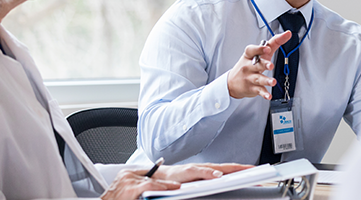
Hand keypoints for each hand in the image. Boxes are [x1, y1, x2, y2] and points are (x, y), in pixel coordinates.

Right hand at [101, 163, 252, 199]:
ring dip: (200, 174)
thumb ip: (186, 188)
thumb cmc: (143, 192)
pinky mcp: (140, 186)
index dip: (229, 169)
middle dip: (224, 169)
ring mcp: (157, 179)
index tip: (248, 169)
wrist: (113, 193)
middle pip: (203, 168)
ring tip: (217, 176)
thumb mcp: (169, 190)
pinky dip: (167, 186)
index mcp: (181, 174)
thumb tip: (206, 186)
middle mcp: (171, 173)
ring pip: (183, 173)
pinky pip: (156, 187)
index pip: (209, 170)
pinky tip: (178, 187)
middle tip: (244, 169)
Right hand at [227, 32, 291, 98]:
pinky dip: (264, 94)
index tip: (267, 48)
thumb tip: (287, 34)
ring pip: (258, 78)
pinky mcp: (252, 88)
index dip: (259, 48)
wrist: (232, 83)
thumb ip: (273, 43)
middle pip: (257, 64)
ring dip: (266, 80)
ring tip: (273, 82)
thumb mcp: (258, 53)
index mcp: (249, 55)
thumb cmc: (248, 65)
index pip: (252, 50)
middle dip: (264, 64)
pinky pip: (259, 91)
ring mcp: (249, 78)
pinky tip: (268, 96)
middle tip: (270, 65)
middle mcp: (248, 66)